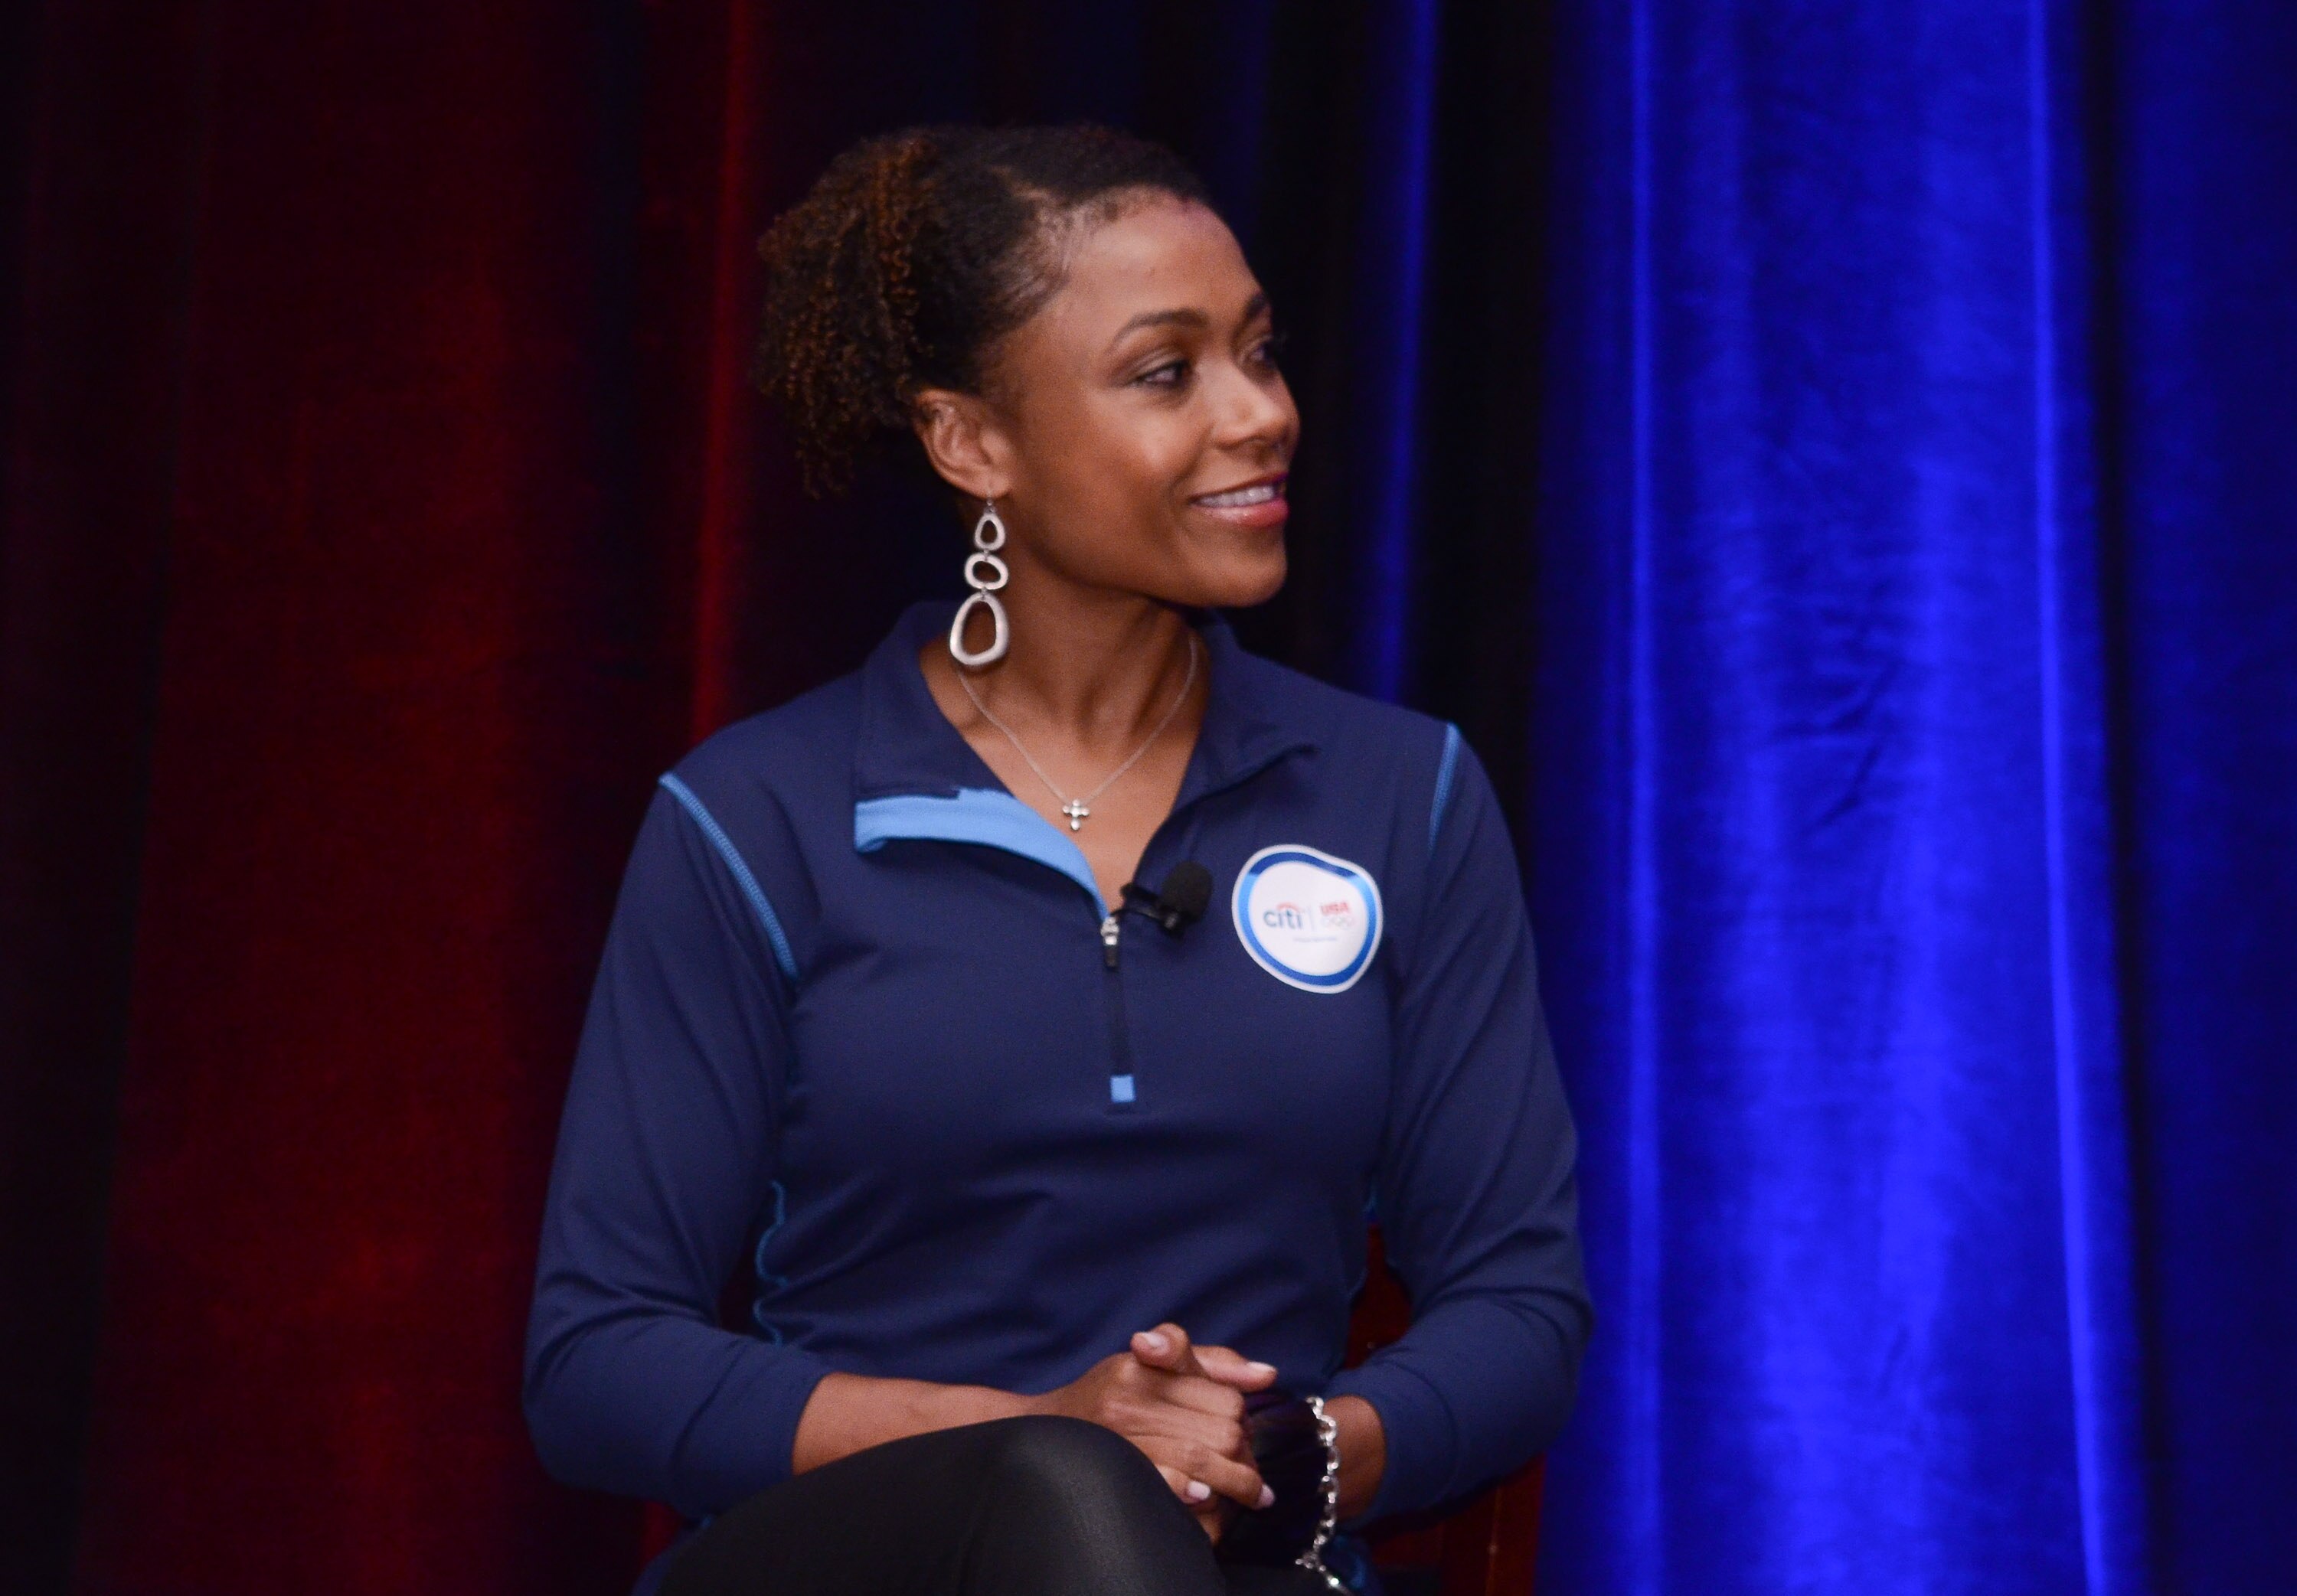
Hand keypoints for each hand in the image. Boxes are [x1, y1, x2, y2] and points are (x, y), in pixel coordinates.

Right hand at [1022, 1320, 1276, 1539]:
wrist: (1039, 1431)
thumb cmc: (1105, 1393)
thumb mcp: (1152, 1364)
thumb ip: (1212, 1364)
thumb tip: (1268, 1376)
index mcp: (1142, 1367)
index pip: (1224, 1398)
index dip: (1242, 1422)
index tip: (1243, 1438)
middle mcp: (1127, 1398)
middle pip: (1221, 1432)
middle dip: (1244, 1458)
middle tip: (1253, 1477)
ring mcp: (1118, 1436)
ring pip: (1203, 1459)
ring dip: (1235, 1483)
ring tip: (1251, 1496)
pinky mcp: (1113, 1469)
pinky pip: (1166, 1483)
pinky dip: (1189, 1492)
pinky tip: (1204, 1500)